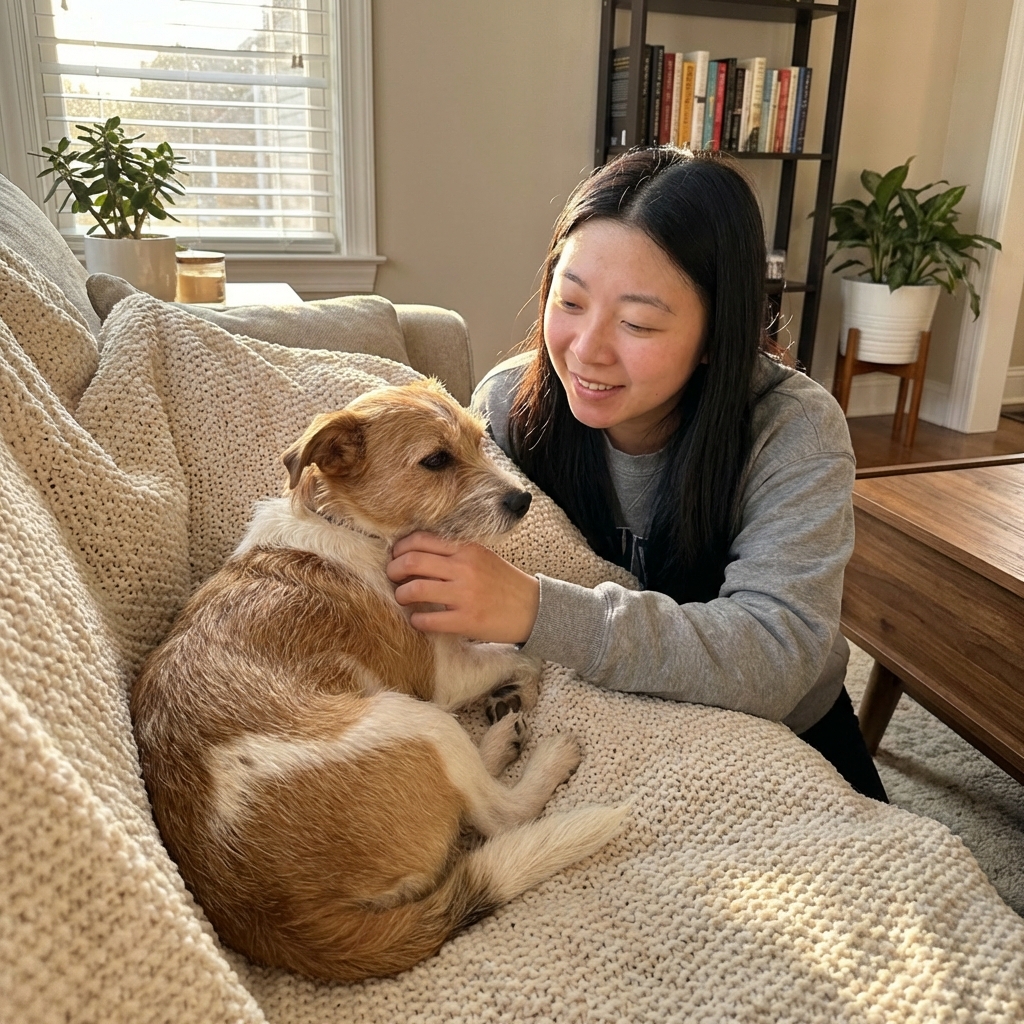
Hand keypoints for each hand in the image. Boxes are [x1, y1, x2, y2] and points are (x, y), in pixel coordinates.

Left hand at [386, 532, 539, 643]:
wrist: (533, 609)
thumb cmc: (504, 583)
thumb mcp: (482, 557)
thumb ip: (454, 553)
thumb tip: (416, 554)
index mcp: (467, 549)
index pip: (420, 540)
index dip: (400, 549)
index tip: (395, 557)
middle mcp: (464, 568)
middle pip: (412, 562)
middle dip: (394, 569)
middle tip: (392, 577)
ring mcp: (465, 595)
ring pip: (414, 589)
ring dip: (400, 594)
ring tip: (403, 598)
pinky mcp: (466, 621)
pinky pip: (427, 620)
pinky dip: (416, 620)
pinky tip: (418, 619)